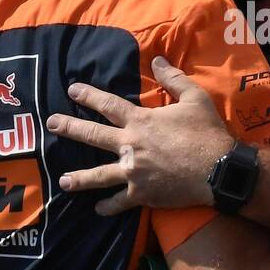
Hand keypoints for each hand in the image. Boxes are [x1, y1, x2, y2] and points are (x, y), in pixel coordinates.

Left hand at [48, 56, 233, 213]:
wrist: (218, 169)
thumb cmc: (207, 132)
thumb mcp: (194, 98)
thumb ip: (173, 78)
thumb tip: (156, 60)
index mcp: (140, 121)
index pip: (108, 104)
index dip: (89, 95)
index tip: (72, 90)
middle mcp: (130, 145)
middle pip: (93, 135)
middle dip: (70, 128)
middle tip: (51, 124)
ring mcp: (133, 172)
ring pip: (99, 175)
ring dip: (79, 178)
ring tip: (62, 181)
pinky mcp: (142, 194)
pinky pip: (120, 201)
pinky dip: (108, 206)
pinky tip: (98, 209)